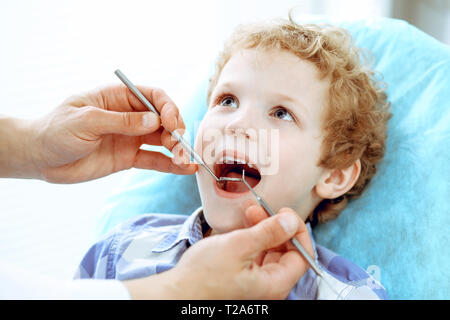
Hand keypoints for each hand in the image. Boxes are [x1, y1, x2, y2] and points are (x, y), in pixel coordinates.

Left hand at [25, 85, 196, 182]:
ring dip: (176, 148)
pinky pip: (153, 159)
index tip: (173, 123)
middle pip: (163, 119)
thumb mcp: (86, 121)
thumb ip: (120, 121)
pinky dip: (169, 164)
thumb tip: (154, 121)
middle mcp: (129, 116)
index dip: (168, 108)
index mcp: (118, 97)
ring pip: (162, 140)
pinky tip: (184, 169)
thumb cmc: (56, 131)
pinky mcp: (128, 157)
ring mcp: (130, 137)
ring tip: (184, 160)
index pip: (153, 96)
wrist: (42, 158)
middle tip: (178, 145)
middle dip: (175, 130)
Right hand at [123, 208, 313, 299]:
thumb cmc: (204, 274)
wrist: (175, 292)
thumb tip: (291, 221)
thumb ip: (269, 232)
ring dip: (262, 230)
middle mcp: (268, 287)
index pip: (302, 256)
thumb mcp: (239, 246)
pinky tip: (242, 226)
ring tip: (248, 212)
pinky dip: (252, 240)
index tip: (285, 213)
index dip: (297, 231)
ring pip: (269, 253)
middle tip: (260, 209)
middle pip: (285, 252)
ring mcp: (255, 284)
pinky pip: (255, 257)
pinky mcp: (242, 279)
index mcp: (274, 284)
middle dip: (275, 227)